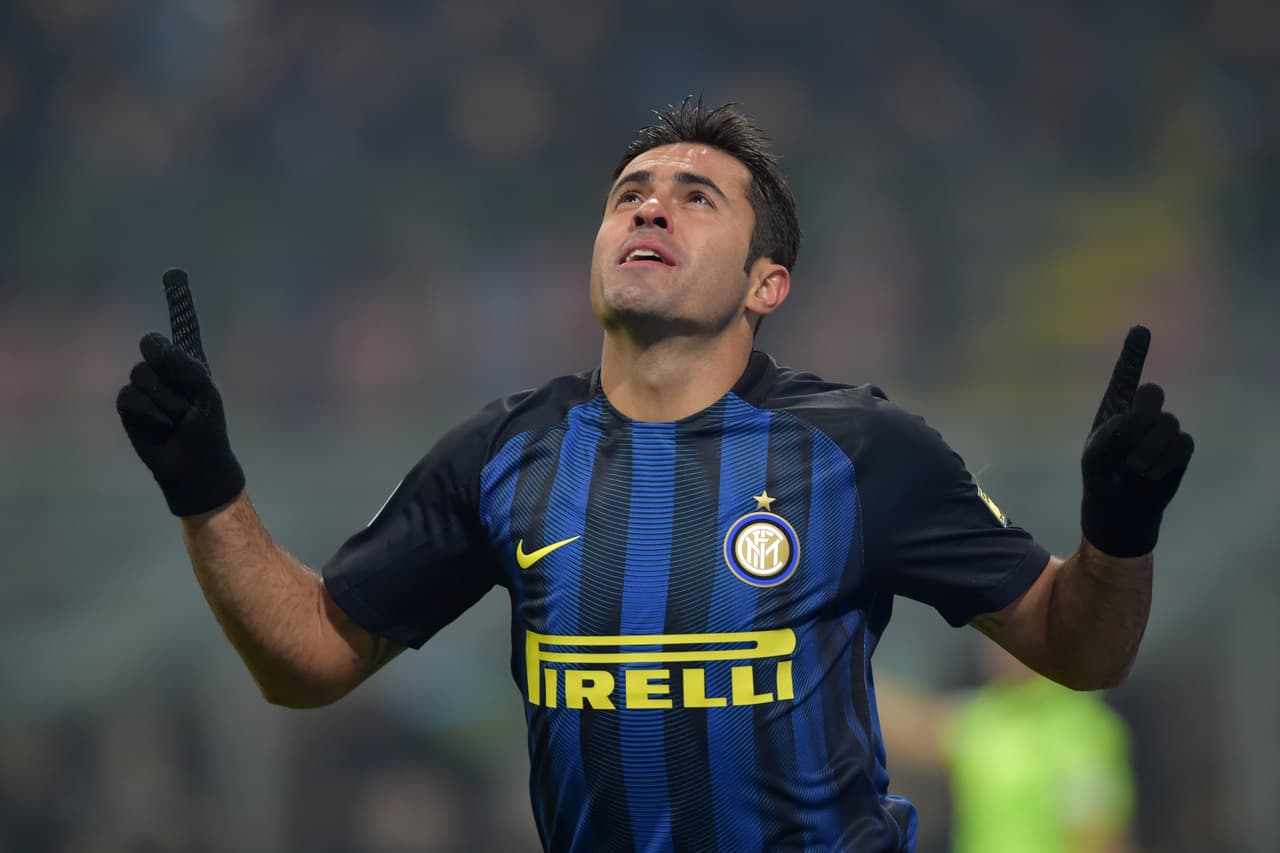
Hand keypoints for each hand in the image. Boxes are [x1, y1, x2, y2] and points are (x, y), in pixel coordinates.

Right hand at [116, 269, 244, 515]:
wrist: (194, 462)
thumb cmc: (208, 428)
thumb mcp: (207, 394)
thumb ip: (188, 367)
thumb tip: (158, 347)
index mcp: (191, 361)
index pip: (183, 325)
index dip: (178, 299)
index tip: (174, 272)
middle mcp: (166, 368)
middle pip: (152, 343)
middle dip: (165, 361)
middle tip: (182, 388)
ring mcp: (145, 385)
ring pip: (142, 374)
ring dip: (165, 399)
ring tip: (178, 417)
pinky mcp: (129, 405)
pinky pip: (129, 396)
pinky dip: (149, 411)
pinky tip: (162, 424)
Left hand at [1080, 326, 1193, 556]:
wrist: (1120, 507)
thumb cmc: (1102, 476)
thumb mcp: (1093, 456)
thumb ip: (1106, 435)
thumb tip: (1131, 420)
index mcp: (1115, 408)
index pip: (1126, 374)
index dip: (1134, 352)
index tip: (1140, 329)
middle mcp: (1142, 412)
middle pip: (1152, 392)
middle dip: (1140, 416)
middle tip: (1128, 440)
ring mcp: (1164, 428)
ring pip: (1166, 423)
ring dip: (1146, 450)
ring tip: (1133, 468)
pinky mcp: (1180, 447)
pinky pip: (1181, 444)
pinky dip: (1163, 462)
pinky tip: (1149, 474)